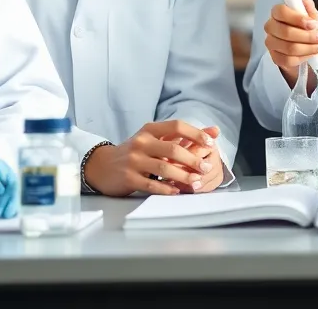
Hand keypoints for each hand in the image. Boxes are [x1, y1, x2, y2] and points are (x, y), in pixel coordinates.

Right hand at [83, 120, 213, 196]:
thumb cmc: (135, 152)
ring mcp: (133, 160)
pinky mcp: (128, 178)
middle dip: (193, 160)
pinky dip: (167, 189)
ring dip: (183, 176)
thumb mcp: (154, 139)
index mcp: (149, 130)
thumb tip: (215, 130)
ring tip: (196, 183)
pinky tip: (177, 192)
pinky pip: (151, 184)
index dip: (196, 134)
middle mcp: (141, 142)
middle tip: (206, 169)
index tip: (210, 143)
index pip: (176, 126)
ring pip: (164, 168)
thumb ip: (183, 136)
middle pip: (173, 149)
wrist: (102, 166)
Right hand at [264, 0, 317, 82]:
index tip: (313, 24)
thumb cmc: (303, 28)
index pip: (282, 12)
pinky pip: (290, 60)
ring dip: (310, 48)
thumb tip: (305, 1)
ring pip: (290, 48)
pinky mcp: (275, 57)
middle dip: (308, 36)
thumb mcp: (309, 16)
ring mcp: (271, 43)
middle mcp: (270, 27)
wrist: (299, 47)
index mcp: (277, 13)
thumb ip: (308, 7)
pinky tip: (314, 54)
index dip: (298, 18)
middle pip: (286, 32)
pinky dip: (305, 57)